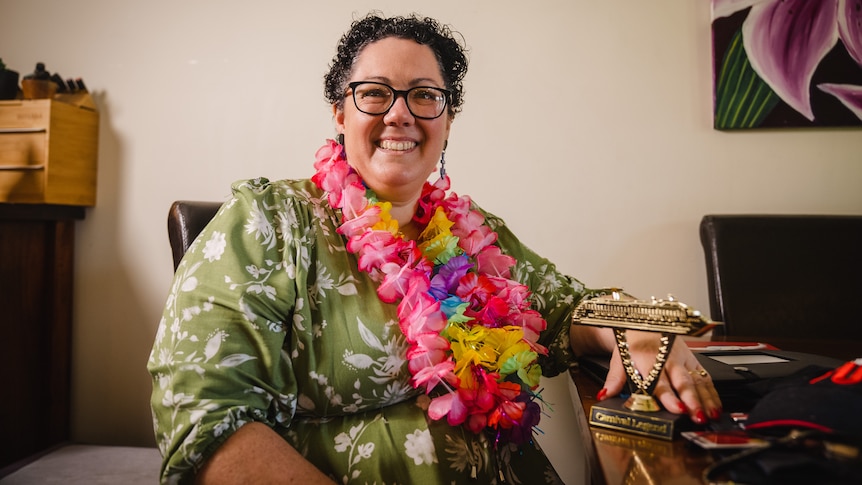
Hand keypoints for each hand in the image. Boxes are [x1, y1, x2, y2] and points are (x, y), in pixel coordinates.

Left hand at [600, 331, 722, 423]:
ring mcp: (682, 359)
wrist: (644, 321)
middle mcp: (668, 358)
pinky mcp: (692, 359)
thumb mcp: (619, 358)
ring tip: (710, 415)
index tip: (676, 409)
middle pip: (682, 382)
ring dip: (705, 399)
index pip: (658, 381)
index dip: (668, 396)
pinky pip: (705, 377)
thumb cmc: (632, 341)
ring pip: (697, 380)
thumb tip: (604, 395)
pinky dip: (712, 392)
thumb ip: (614, 379)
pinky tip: (715, 405)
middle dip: (691, 400)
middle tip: (696, 416)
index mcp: (648, 358)